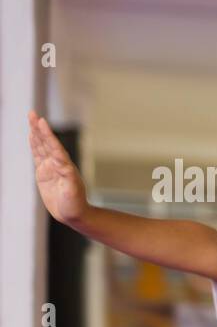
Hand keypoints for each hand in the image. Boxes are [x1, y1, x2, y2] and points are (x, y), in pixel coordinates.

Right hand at [28, 111, 88, 225]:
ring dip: (36, 132)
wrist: (73, 214)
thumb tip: (64, 166)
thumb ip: (68, 179)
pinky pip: (37, 155)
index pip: (54, 147)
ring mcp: (51, 167)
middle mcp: (58, 164)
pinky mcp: (44, 172)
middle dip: (39, 128)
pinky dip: (34, 144)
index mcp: (65, 166)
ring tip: (31, 118)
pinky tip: (32, 135)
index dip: (48, 135)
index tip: (42, 122)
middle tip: (32, 113)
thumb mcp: (73, 192)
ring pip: (41, 146)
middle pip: (46, 142)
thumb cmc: (75, 205)